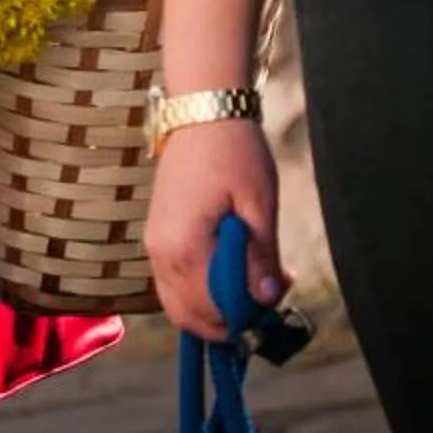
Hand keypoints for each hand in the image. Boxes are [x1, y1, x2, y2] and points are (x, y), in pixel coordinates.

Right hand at [146, 119, 282, 337]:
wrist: (203, 113)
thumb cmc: (235, 152)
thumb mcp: (259, 204)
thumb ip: (261, 256)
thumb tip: (268, 299)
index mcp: (184, 247)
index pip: (213, 310)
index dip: (248, 317)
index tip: (278, 300)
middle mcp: (160, 253)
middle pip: (191, 316)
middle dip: (232, 318)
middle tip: (270, 296)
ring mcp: (154, 246)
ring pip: (180, 305)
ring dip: (217, 306)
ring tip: (257, 283)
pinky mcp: (157, 238)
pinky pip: (175, 284)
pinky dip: (203, 291)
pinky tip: (235, 269)